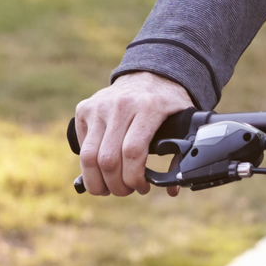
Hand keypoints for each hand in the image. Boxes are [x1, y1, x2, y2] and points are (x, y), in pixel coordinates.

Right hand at [74, 72, 195, 196]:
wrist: (149, 75)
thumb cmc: (167, 104)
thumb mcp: (183, 122)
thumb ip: (179, 154)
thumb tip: (171, 189)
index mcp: (149, 107)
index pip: (132, 152)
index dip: (134, 178)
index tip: (142, 187)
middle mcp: (121, 104)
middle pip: (108, 159)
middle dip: (116, 186)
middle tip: (125, 191)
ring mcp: (99, 105)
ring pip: (89, 156)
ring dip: (97, 182)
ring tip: (109, 187)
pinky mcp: (85, 108)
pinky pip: (82, 146)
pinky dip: (89, 165)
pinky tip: (102, 168)